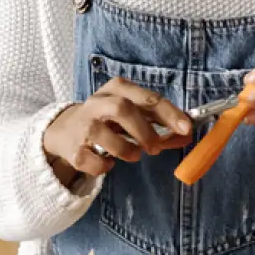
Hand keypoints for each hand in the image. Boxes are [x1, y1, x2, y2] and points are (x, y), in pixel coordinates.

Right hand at [43, 78, 192, 184]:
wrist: (66, 130)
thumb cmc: (109, 120)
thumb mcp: (134, 115)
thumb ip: (161, 125)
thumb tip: (187, 135)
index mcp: (117, 89)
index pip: (147, 98)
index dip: (169, 113)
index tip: (186, 128)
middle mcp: (97, 102)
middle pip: (122, 109)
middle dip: (144, 131)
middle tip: (156, 147)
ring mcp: (83, 125)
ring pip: (105, 135)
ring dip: (126, 150)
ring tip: (134, 154)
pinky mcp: (74, 149)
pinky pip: (93, 161)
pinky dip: (106, 166)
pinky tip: (109, 162)